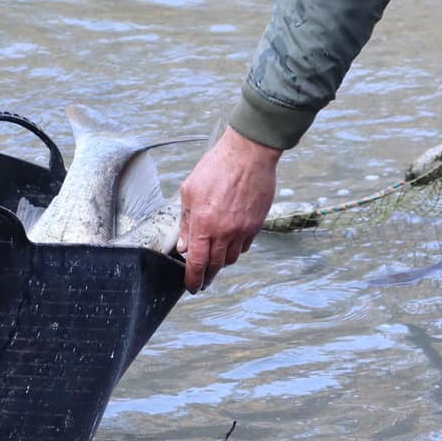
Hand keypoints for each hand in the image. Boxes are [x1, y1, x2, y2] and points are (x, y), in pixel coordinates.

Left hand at [178, 126, 282, 292]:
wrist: (248, 154)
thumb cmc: (216, 167)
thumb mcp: (190, 191)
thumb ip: (186, 221)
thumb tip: (184, 245)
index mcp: (205, 224)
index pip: (197, 262)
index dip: (193, 278)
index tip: (191, 286)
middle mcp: (225, 231)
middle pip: (215, 265)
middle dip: (206, 275)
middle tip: (201, 279)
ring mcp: (243, 229)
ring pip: (232, 258)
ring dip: (221, 261)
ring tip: (213, 258)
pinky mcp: (257, 225)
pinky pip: (245, 246)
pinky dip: (235, 249)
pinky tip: (229, 242)